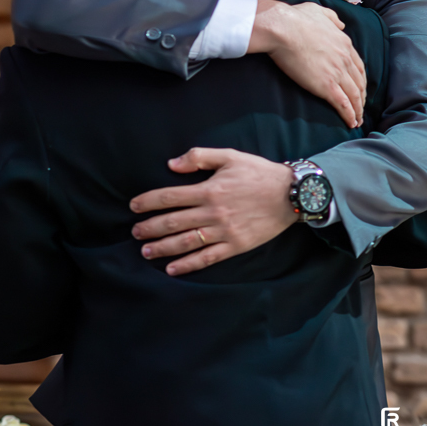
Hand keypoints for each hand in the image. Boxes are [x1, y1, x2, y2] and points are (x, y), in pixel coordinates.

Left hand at [129, 148, 296, 275]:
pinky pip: (208, 258)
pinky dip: (189, 265)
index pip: (170, 197)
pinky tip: (172, 269)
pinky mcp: (236, 246)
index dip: (148, 201)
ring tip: (146, 252)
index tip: (133, 206)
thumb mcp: (229, 156)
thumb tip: (171, 164)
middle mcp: (214, 213)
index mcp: (209, 190)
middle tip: (135, 232)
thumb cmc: (259, 173)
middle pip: (174, 222)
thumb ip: (199, 157)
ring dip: (164, 248)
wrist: (293, 195)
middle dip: (150, 228)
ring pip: (187, 242)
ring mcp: (225, 231)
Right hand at [248, 0, 364, 127]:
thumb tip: (341, 24)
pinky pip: (343, 103)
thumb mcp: (319, 11)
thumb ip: (332, 18)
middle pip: (359, 82)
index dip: (360, 79)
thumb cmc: (295, 18)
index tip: (359, 87)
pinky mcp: (326, 85)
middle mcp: (345, 59)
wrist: (283, 28)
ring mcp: (337, 72)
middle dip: (361, 96)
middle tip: (360, 106)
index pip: (358, 65)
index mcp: (344, 43)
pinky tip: (352, 123)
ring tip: (357, 120)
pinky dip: (350, 114)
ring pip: (354, 95)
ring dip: (358, 109)